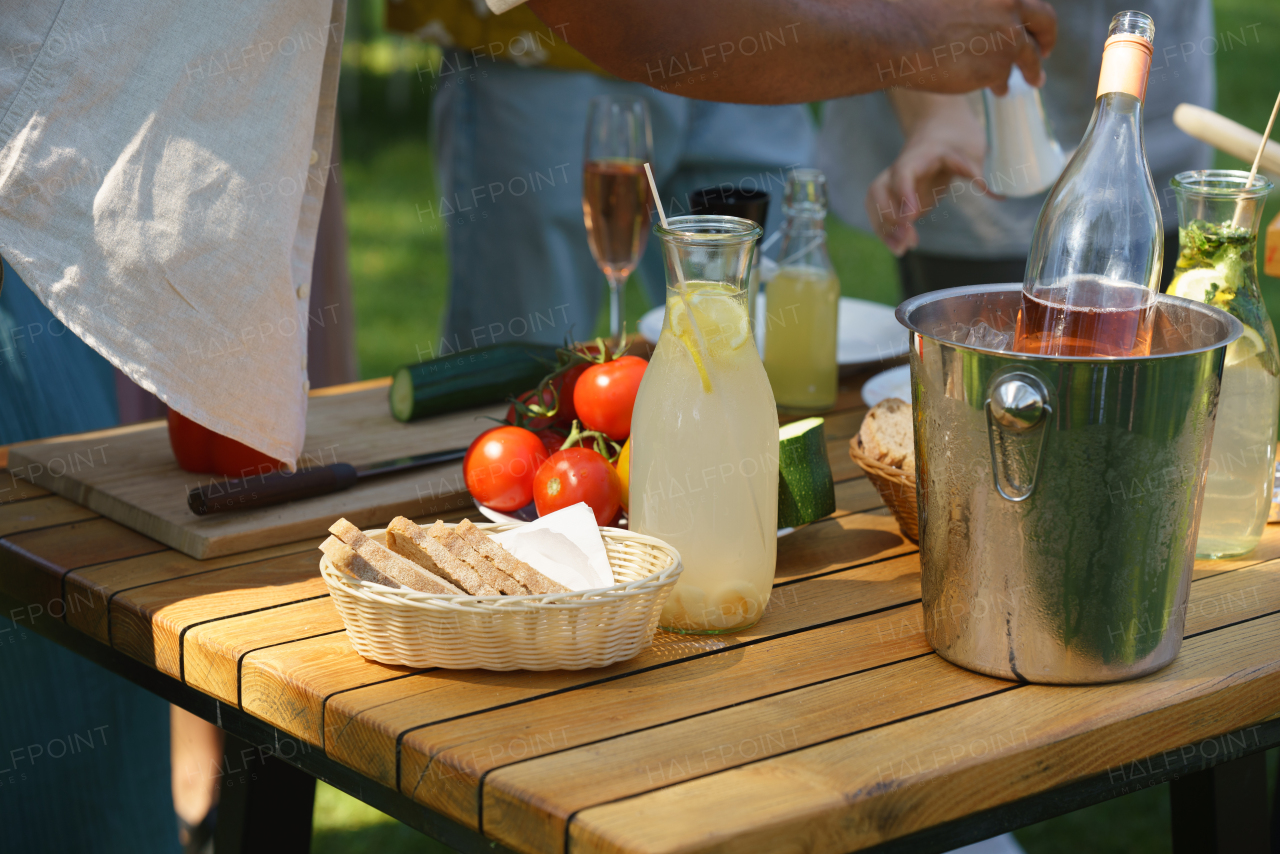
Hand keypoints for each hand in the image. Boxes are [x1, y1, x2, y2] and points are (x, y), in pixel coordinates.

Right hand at [865, 93, 989, 255]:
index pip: (903, 173)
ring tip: (901, 250)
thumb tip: (993, 193)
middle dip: (889, 217)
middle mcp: (899, 169)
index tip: (910, 217)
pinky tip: (900, 246)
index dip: (903, 195)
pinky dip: (886, 231)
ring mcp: (893, 183)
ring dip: (884, 228)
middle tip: (907, 239)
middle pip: (879, 191)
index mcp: (917, 156)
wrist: (941, 129)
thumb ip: (974, 170)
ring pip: (875, 204)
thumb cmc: (956, 139)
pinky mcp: (895, 197)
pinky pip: (881, 213)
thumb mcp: (970, 150)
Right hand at [889, 0, 1056, 94]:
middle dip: (1047, 39)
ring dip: (1032, 69)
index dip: (1032, 14)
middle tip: (1045, 52)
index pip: (1028, 1)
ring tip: (1032, 79)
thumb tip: (980, 22)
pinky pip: (1006, 78)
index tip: (1033, 25)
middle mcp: (1012, 5)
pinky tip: (999, 90)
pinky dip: (1003, 84)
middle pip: (1044, 23)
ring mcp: (1008, 37)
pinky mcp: (998, 66)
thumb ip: (976, 5)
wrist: (897, 36)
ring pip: (1029, 56)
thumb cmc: (910, 11)